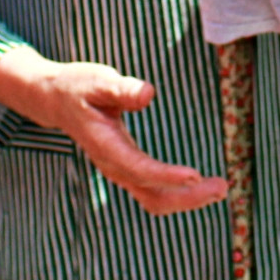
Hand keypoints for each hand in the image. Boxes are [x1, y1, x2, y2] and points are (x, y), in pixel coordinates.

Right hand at [0, 49, 227, 215]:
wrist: (57, 99)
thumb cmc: (79, 86)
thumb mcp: (98, 80)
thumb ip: (122, 89)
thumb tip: (148, 93)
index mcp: (105, 145)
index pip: (139, 168)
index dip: (166, 176)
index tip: (194, 175)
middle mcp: (113, 164)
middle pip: (151, 194)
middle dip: (187, 196)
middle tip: (222, 186)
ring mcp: (119, 171)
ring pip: (153, 199)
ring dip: (186, 200)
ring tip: (219, 189)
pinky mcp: (127, 169)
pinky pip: (152, 192)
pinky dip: (177, 195)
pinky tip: (199, 186)